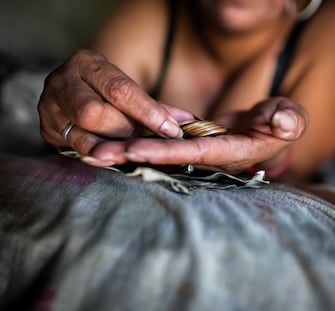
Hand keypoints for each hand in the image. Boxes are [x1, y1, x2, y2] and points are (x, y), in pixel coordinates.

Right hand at [37, 49, 192, 154]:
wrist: (71, 92)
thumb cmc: (107, 91)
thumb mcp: (127, 89)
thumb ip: (155, 106)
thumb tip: (188, 121)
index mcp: (86, 63)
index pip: (119, 89)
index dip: (147, 112)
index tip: (171, 130)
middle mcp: (61, 82)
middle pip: (94, 113)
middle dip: (124, 129)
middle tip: (141, 136)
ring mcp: (49, 109)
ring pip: (83, 137)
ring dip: (113, 148)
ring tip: (132, 151)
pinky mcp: (47, 131)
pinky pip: (76, 151)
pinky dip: (100, 156)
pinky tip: (115, 158)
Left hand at [82, 97, 307, 171]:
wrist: (270, 128)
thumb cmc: (282, 122)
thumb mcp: (291, 117)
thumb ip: (289, 119)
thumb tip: (283, 123)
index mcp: (234, 151)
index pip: (197, 153)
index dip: (167, 151)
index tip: (135, 149)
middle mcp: (212, 157)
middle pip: (170, 157)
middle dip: (137, 156)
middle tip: (99, 155)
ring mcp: (200, 151)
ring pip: (161, 152)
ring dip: (130, 152)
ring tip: (94, 150)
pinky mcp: (193, 144)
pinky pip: (163, 144)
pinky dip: (140, 142)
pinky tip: (115, 140)